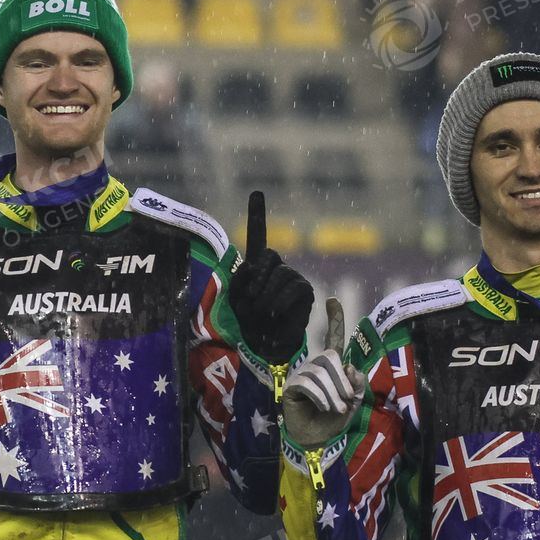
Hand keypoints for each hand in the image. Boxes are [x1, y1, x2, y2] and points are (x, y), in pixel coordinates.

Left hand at [227, 191, 314, 365]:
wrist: (262, 347)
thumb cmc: (245, 324)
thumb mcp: (235, 298)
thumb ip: (240, 278)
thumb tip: (252, 267)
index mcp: (256, 266)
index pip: (259, 235)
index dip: (258, 214)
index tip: (257, 193)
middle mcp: (277, 268)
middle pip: (269, 255)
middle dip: (257, 279)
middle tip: (251, 304)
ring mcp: (293, 278)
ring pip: (281, 272)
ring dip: (265, 295)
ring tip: (261, 313)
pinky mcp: (304, 291)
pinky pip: (293, 287)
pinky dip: (280, 300)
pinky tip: (275, 312)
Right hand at [283, 298, 367, 447]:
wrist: (317, 438)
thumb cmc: (334, 419)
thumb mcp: (353, 401)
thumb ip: (356, 384)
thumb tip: (351, 368)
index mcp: (332, 366)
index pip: (333, 338)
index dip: (334, 319)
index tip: (332, 300)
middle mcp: (315, 365)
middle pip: (329, 356)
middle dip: (342, 379)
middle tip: (346, 400)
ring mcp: (302, 374)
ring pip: (320, 372)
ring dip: (333, 393)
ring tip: (337, 409)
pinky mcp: (292, 385)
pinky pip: (308, 383)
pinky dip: (321, 397)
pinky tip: (323, 407)